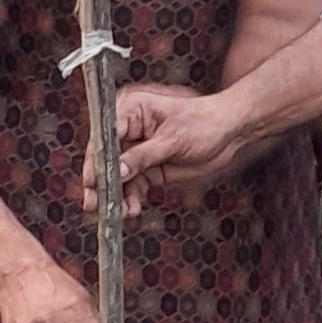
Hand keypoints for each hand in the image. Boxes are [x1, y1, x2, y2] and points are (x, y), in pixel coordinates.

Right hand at [97, 84, 241, 213]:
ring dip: (116, 196)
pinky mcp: (147, 168)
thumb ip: (143, 156)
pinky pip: (132, 186)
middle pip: (106, 158)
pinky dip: (131, 199)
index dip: (96, 159)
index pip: (105, 135)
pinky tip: (131, 210)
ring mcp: (137, 150)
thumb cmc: (204, 123)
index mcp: (131, 110)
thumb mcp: (173, 139)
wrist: (229, 133)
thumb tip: (118, 170)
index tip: (92, 180)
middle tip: (94, 204)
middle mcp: (129, 130)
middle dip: (102, 182)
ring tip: (119, 213)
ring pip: (117, 176)